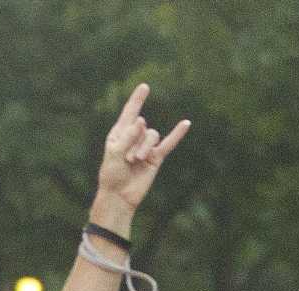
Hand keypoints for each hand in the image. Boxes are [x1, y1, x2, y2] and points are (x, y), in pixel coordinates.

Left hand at [93, 84, 189, 219]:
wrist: (119, 197)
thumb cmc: (111, 175)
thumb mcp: (113, 154)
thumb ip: (127, 137)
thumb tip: (142, 121)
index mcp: (119, 134)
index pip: (130, 113)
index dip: (137, 100)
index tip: (144, 86)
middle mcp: (134, 137)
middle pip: (142, 126)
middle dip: (134, 142)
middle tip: (125, 158)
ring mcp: (146, 146)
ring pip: (152, 135)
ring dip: (144, 148)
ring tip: (135, 161)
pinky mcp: (156, 157)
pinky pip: (169, 143)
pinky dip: (177, 133)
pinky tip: (186, 123)